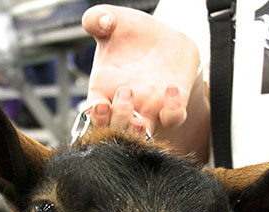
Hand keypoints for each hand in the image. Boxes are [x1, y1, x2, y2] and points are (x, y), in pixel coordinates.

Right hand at [82, 5, 209, 161]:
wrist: (164, 38)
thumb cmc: (132, 34)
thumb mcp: (113, 21)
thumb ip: (97, 18)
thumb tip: (103, 22)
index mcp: (103, 91)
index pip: (94, 116)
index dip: (96, 117)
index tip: (101, 104)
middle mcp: (126, 105)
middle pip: (116, 131)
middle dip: (119, 120)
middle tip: (125, 93)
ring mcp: (149, 108)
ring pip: (141, 135)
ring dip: (139, 131)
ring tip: (140, 118)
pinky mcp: (173, 104)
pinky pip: (174, 118)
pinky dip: (173, 110)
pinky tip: (172, 89)